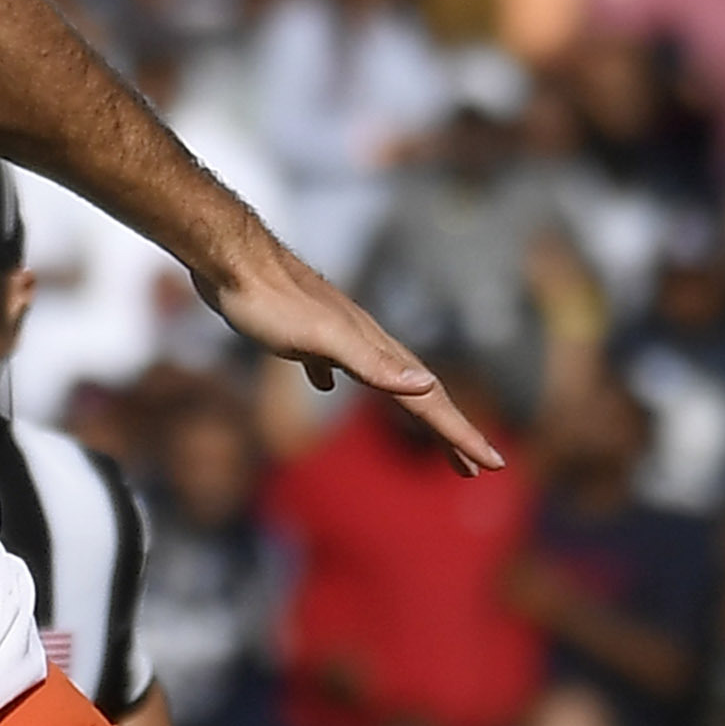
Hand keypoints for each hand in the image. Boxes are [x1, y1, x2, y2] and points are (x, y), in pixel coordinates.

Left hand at [197, 246, 502, 474]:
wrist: (231, 258)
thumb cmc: (270, 301)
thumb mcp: (321, 337)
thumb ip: (372, 362)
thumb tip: (425, 385)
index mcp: (374, 348)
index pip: (429, 400)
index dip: (461, 434)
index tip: (493, 463)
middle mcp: (365, 341)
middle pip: (418, 394)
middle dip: (449, 432)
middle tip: (475, 466)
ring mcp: (334, 335)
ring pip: (383, 378)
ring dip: (409, 409)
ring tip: (422, 431)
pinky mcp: (301, 332)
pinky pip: (331, 362)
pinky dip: (335, 377)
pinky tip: (325, 383)